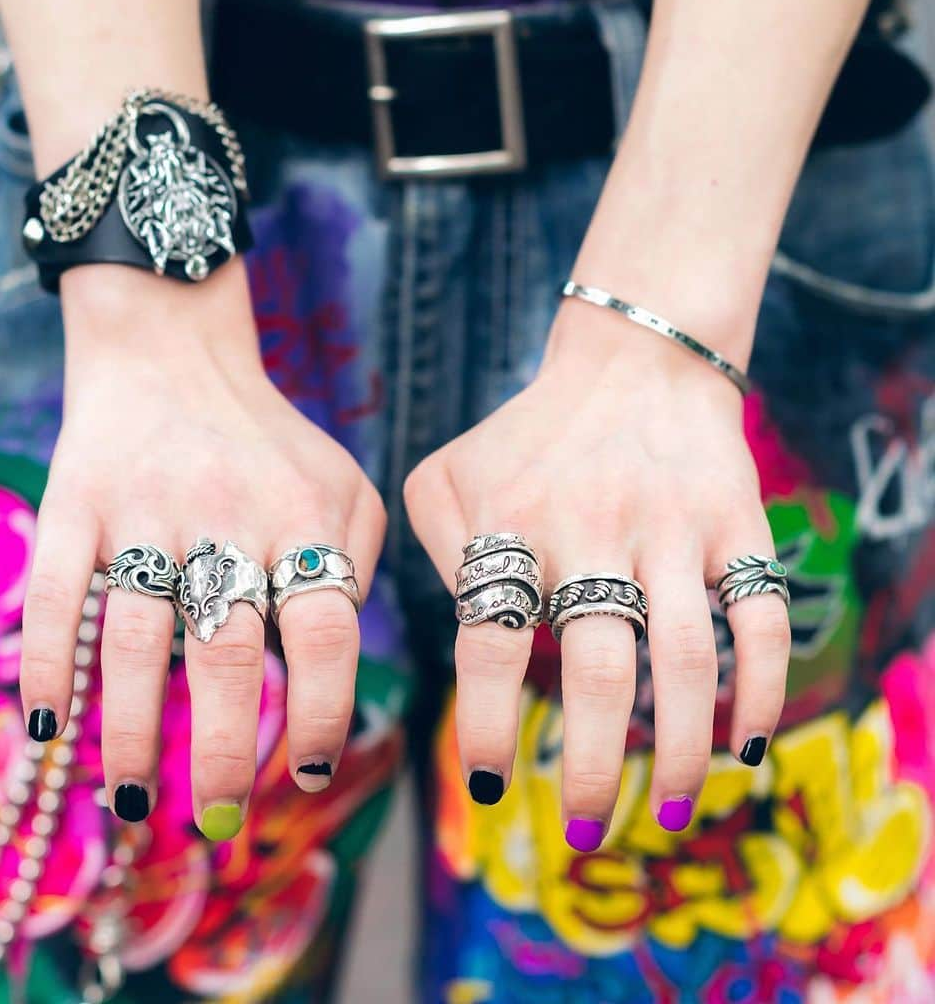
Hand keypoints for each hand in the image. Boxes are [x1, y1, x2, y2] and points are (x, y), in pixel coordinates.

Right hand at [19, 260, 384, 835]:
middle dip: (228, 748)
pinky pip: (56, 594)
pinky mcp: (75, 502)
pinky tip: (47, 725)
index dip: (321, 713)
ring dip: (133, 731)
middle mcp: (227, 516)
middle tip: (221, 817)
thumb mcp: (345, 485)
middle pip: (230, 651)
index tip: (311, 774)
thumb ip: (357, 564)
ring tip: (134, 800)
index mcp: (305, 517)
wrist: (173, 353)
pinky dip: (50, 664)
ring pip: (137, 639)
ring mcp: (145, 510)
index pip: (324, 634)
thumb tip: (334, 662)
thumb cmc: (270, 441)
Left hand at [403, 301, 789, 844]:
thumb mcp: (445, 474)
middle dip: (592, 768)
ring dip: (679, 749)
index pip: (490, 643)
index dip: (486, 726)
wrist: (632, 363)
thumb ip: (436, 554)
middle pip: (597, 670)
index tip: (491, 788)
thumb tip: (466, 642)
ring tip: (665, 810)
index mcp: (512, 525)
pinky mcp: (736, 526)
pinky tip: (743, 747)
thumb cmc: (525, 436)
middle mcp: (593, 531)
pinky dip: (760, 692)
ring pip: (686, 661)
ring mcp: (671, 530)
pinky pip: (760, 620)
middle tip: (586, 832)